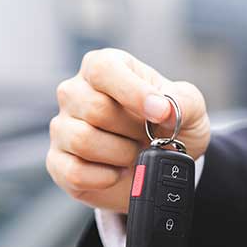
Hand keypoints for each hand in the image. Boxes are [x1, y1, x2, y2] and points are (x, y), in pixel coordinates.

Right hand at [47, 48, 210, 213]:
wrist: (159, 164)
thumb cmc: (167, 126)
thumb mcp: (189, 108)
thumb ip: (182, 101)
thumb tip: (164, 109)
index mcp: (103, 68)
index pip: (104, 69)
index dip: (133, 92)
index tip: (160, 114)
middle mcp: (75, 93)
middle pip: (95, 109)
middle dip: (132, 131)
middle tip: (148, 137)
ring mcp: (62, 127)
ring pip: (83, 140)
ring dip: (121, 154)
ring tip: (134, 154)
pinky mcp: (58, 161)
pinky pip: (74, 172)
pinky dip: (105, 177)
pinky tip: (118, 172)